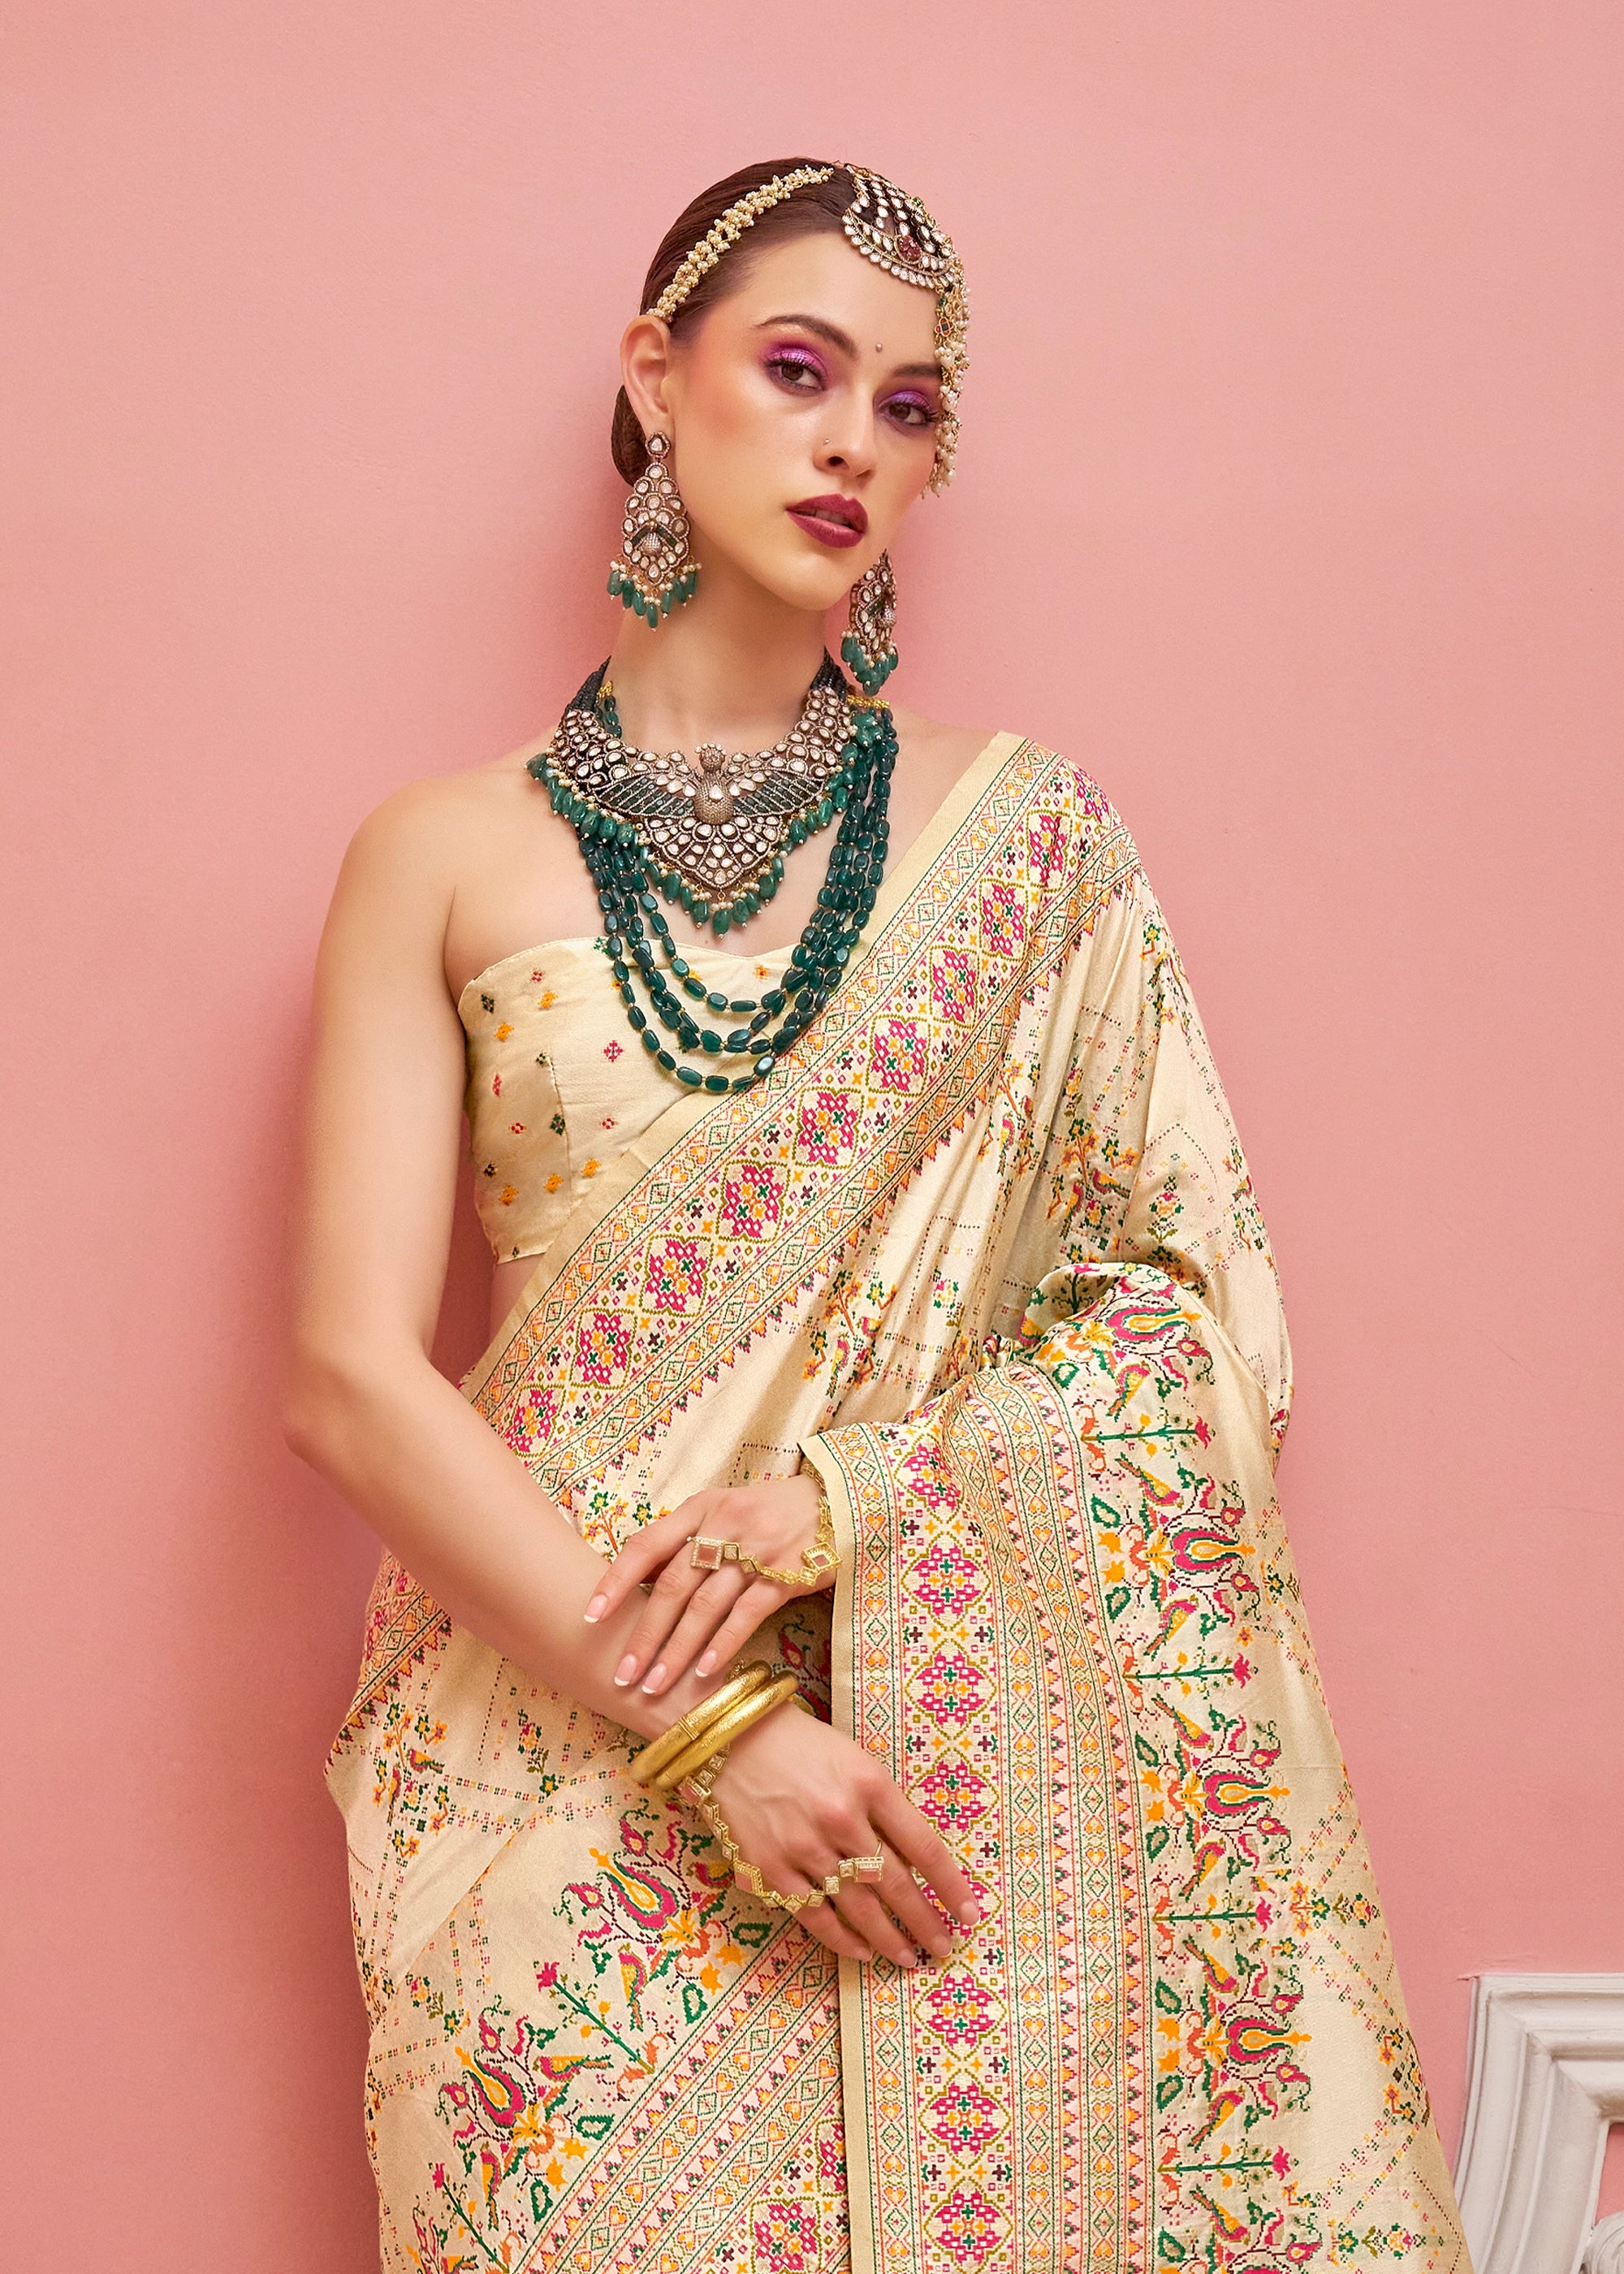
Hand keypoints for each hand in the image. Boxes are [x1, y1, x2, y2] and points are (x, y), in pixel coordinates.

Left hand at [585, 1476, 831, 1697]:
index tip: (590, 1617)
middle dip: (643, 1634)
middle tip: (622, 1674)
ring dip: (676, 1651)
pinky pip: (745, 1615)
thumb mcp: (725, 1509)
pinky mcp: (786, 1575)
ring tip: (654, 1685)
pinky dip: (721, 1646)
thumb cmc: (772, 1511)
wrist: (839, 1500)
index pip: (646, 1544)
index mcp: (700, 1508)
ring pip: (704, 1607)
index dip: (615, 1581)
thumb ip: (688, 1539)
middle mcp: (722, 1526)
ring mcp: (755, 1551)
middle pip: (672, 1585)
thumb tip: (641, 1583)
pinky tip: (704, 1673)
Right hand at [704, 1700, 980, 1966]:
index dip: (950, 1886)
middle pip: (896, 1885)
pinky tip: (861, 1950)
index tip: (969, 1913)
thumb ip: (883, 1808)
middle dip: (925, 1922)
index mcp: (870, 1784)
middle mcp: (841, 1818)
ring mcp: (803, 1847)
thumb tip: (915, 1864)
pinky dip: (842, 1939)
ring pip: (858, 1908)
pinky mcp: (770, 1868)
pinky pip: (815, 1915)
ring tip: (908, 1957)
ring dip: (889, 1939)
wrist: (730, 1740)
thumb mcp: (855, 1760)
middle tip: (944, 1947)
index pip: (924, 1848)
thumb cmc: (802, 1746)